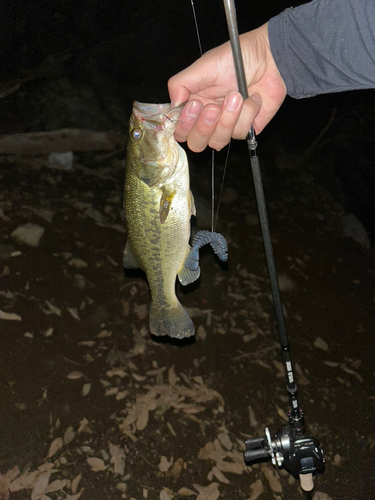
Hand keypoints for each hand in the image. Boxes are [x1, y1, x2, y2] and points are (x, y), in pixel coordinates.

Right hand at [168, 23, 286, 151]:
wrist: (269, 59)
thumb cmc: (235, 59)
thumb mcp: (202, 66)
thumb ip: (181, 84)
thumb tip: (173, 105)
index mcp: (194, 106)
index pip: (180, 131)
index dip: (185, 124)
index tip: (196, 105)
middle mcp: (208, 120)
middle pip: (197, 143)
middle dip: (205, 127)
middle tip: (214, 107)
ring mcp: (227, 126)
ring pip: (218, 141)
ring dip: (228, 118)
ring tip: (237, 96)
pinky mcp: (246, 129)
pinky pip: (240, 133)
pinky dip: (248, 113)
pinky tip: (252, 99)